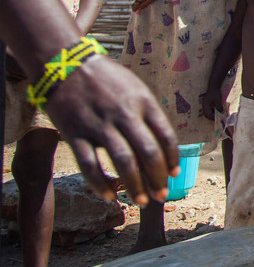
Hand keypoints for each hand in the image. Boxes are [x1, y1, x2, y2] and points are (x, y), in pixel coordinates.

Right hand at [44, 54, 177, 205]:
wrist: (66, 64)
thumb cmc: (106, 79)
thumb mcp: (135, 87)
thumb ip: (147, 113)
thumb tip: (161, 144)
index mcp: (143, 101)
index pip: (165, 135)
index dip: (172, 158)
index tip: (174, 174)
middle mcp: (125, 114)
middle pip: (148, 152)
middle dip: (158, 178)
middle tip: (161, 195)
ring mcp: (100, 125)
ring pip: (123, 162)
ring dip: (135, 186)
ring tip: (142, 202)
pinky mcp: (75, 133)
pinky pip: (90, 165)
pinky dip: (101, 184)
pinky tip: (109, 197)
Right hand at [200, 85, 223, 120]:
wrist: (213, 87)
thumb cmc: (215, 93)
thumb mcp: (218, 100)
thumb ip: (219, 107)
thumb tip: (222, 113)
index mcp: (205, 106)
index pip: (207, 115)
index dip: (212, 117)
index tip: (218, 118)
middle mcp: (204, 106)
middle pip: (206, 115)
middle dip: (212, 117)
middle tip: (218, 117)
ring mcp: (205, 105)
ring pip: (207, 113)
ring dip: (212, 115)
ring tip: (218, 114)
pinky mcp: (208, 104)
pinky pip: (209, 110)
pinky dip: (212, 112)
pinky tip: (217, 110)